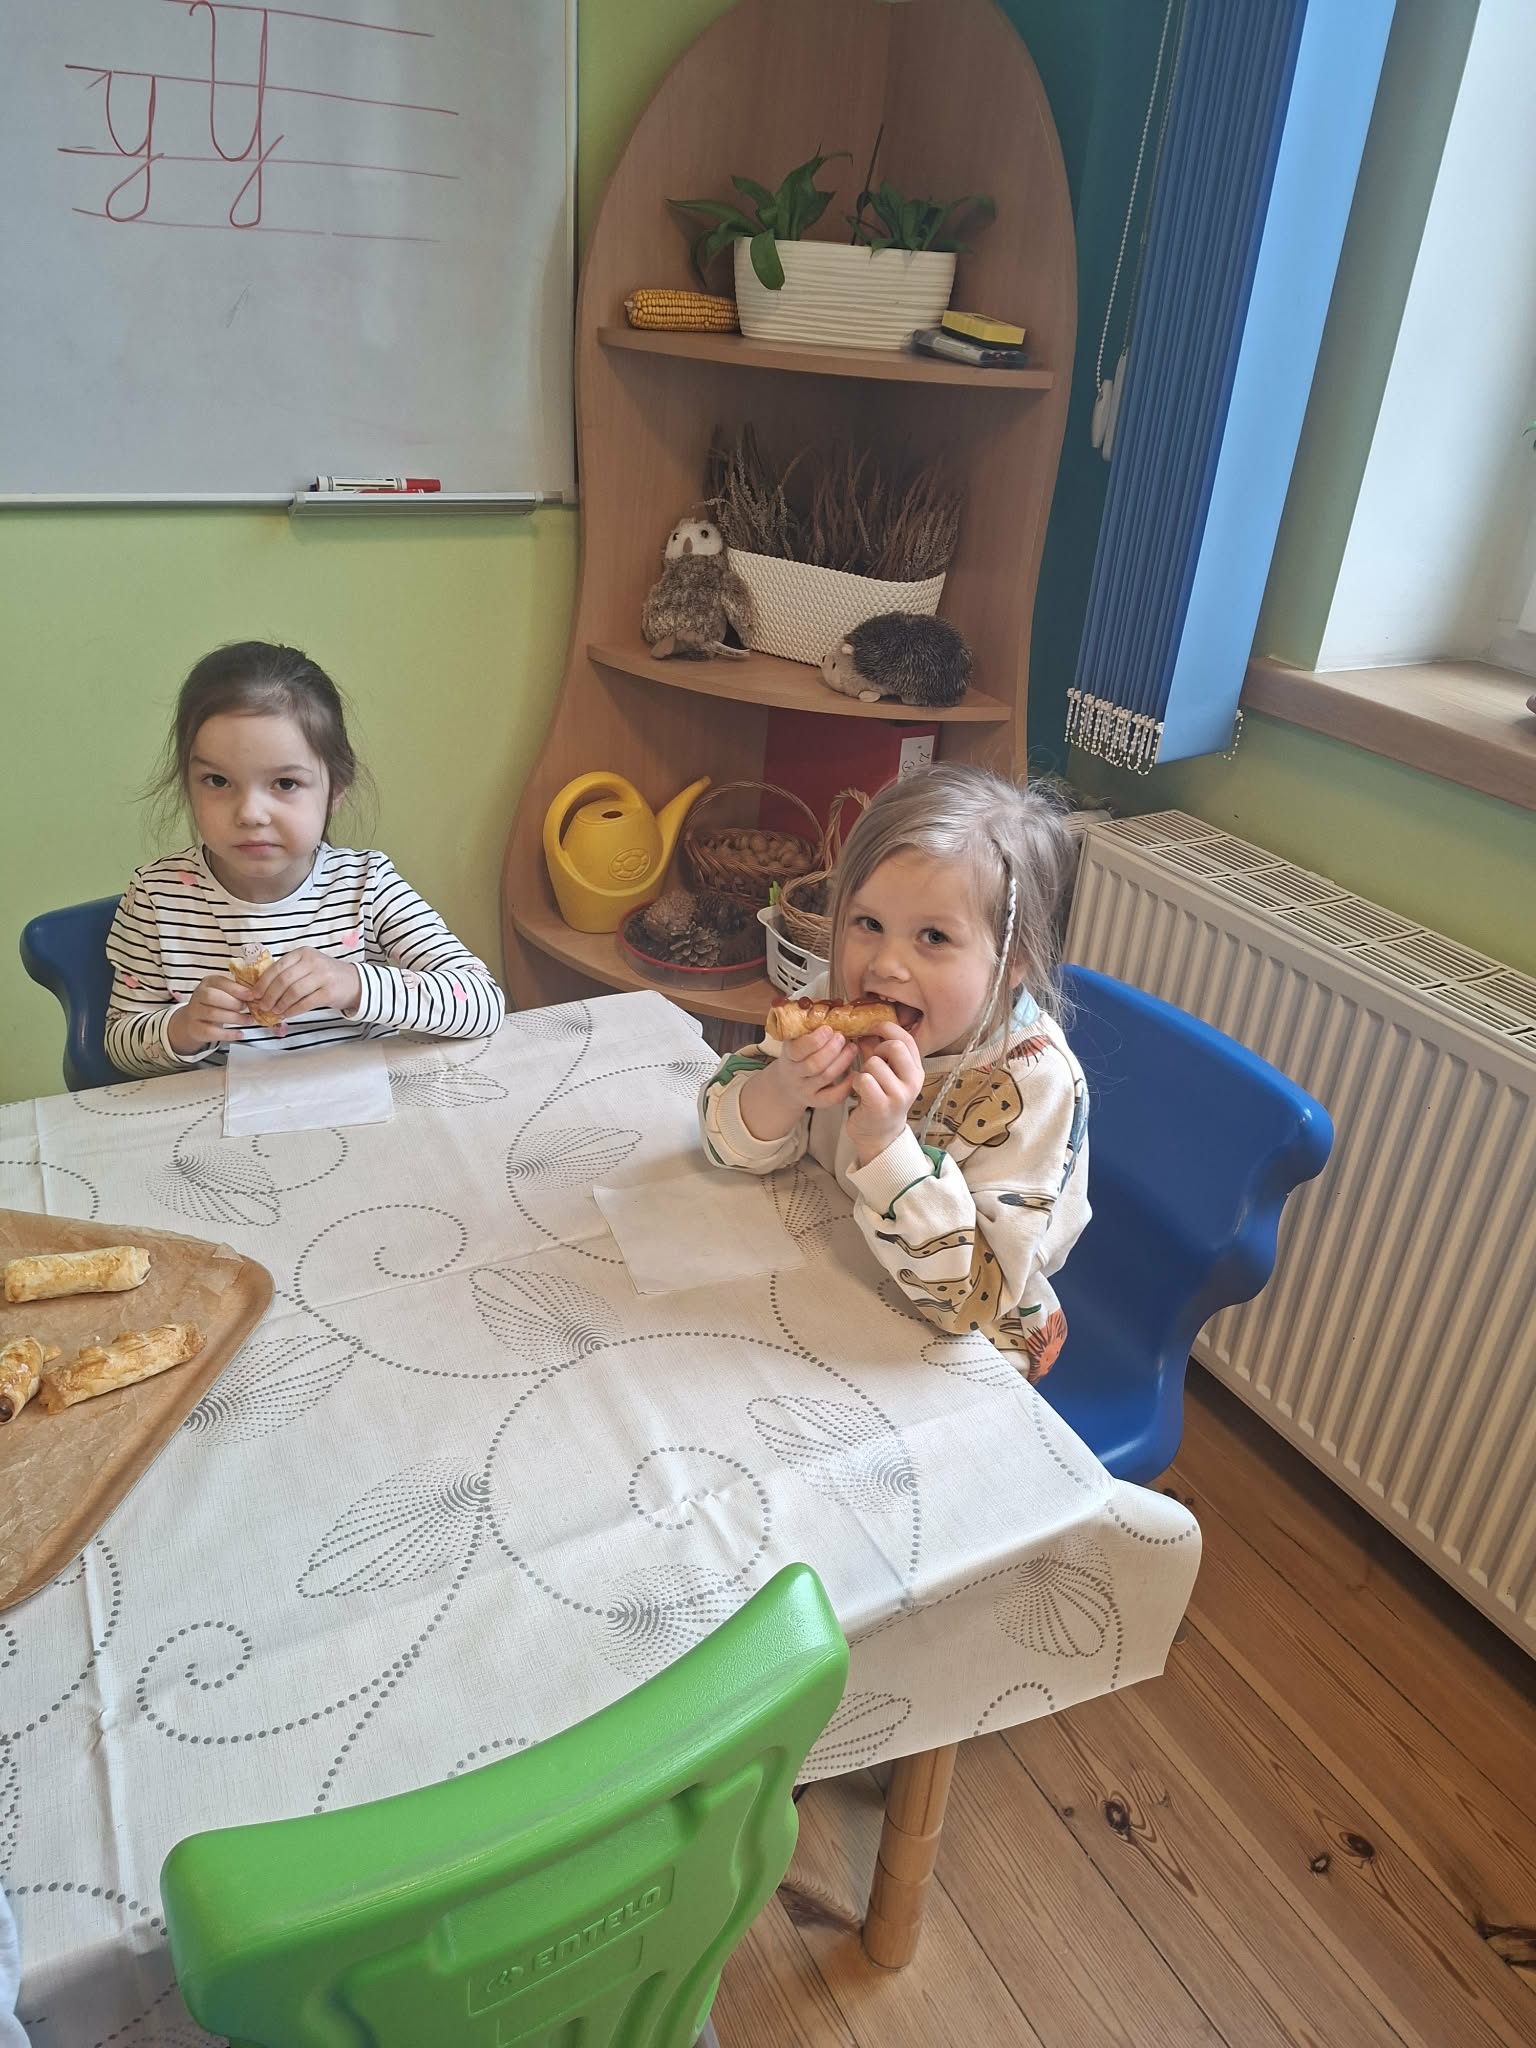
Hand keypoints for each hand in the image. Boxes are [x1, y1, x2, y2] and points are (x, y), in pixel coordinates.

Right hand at [167, 975, 252, 1055]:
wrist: (195, 1021)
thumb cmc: (216, 1004)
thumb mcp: (225, 993)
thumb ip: (238, 992)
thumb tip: (257, 994)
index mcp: (208, 983)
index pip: (220, 982)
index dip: (237, 990)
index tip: (253, 995)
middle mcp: (198, 996)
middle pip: (212, 997)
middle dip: (233, 1003)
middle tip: (247, 1008)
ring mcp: (194, 1013)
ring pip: (212, 1014)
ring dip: (234, 1018)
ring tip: (248, 1020)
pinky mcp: (196, 1029)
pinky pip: (211, 1032)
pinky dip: (228, 1034)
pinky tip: (240, 1034)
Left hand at [249, 947, 362, 1021]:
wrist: (353, 982)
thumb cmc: (324, 975)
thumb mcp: (306, 966)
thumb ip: (287, 972)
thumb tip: (260, 989)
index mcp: (303, 953)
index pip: (277, 967)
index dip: (262, 983)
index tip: (254, 994)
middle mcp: (313, 961)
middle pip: (283, 980)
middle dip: (269, 996)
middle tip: (263, 1006)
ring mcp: (323, 976)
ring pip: (293, 992)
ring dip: (281, 1004)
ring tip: (274, 1011)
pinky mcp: (329, 992)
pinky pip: (305, 1003)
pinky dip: (293, 1011)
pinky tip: (287, 1014)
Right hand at [739, 1025, 857, 1140]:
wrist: (786, 1084)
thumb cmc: (797, 1056)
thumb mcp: (795, 1039)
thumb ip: (809, 1023)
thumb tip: (829, 1003)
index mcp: (788, 1055)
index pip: (798, 1049)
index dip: (815, 1040)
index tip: (829, 1029)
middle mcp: (795, 1074)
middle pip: (814, 1064)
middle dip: (832, 1049)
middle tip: (843, 1037)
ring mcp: (806, 1089)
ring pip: (826, 1077)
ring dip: (843, 1061)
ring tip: (852, 1048)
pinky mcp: (818, 1101)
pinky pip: (833, 1096)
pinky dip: (846, 1085)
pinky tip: (855, 1072)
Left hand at [847, 1021, 924, 1165]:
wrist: (879, 1135)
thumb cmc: (881, 1100)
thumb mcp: (885, 1072)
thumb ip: (878, 1050)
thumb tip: (867, 1027)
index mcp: (916, 1070)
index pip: (906, 1038)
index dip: (887, 1028)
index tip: (873, 1028)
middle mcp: (912, 1082)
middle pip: (894, 1046)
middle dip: (877, 1050)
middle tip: (871, 1062)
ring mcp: (899, 1095)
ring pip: (874, 1063)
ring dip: (864, 1070)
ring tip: (866, 1082)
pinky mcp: (882, 1106)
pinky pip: (864, 1079)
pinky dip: (857, 1082)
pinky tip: (859, 1091)